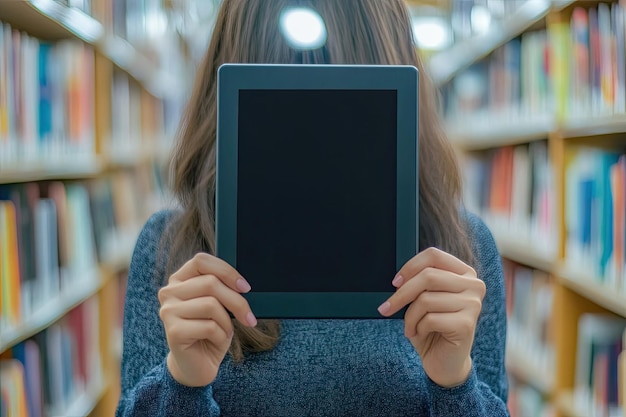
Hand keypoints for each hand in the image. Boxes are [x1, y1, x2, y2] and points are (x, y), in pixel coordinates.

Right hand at [158, 253, 256, 386]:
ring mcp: (168, 311)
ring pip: (211, 305)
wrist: (196, 366)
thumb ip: (223, 289)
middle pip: (210, 283)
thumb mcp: (220, 306)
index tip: (245, 287)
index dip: (226, 271)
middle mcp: (169, 292)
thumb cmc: (210, 332)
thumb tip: (242, 284)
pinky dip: (221, 335)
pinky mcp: (173, 331)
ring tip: (225, 331)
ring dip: (227, 321)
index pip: (201, 261)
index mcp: (180, 280)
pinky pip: (209, 326)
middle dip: (237, 301)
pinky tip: (216, 341)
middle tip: (249, 317)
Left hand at [377, 247, 485, 387]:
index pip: (434, 255)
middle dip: (401, 294)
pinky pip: (430, 319)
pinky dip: (418, 328)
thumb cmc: (432, 327)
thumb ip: (418, 283)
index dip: (410, 267)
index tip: (395, 283)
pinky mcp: (467, 324)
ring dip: (409, 316)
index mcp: (464, 273)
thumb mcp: (424, 299)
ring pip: (426, 299)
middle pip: (428, 276)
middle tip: (386, 308)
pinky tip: (421, 334)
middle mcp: (474, 285)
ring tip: (410, 327)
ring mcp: (473, 305)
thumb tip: (397, 278)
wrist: (445, 362)